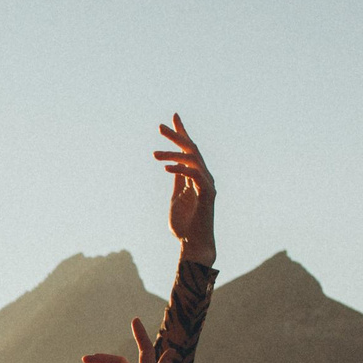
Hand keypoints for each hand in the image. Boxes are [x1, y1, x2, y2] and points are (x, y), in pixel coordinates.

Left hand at [155, 114, 216, 264]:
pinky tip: (166, 167)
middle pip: (192, 149)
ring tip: (154, 154)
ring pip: (192, 159)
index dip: (182, 133)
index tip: (173, 117)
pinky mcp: (208, 193)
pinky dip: (180, 168)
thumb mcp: (177, 198)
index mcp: (196, 177)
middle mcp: (204, 177)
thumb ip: (178, 181)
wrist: (194, 245)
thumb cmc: (185, 226)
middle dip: (177, 135)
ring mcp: (208, 184)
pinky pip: (195, 174)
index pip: (189, 150)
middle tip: (160, 126)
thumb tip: (172, 165)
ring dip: (173, 154)